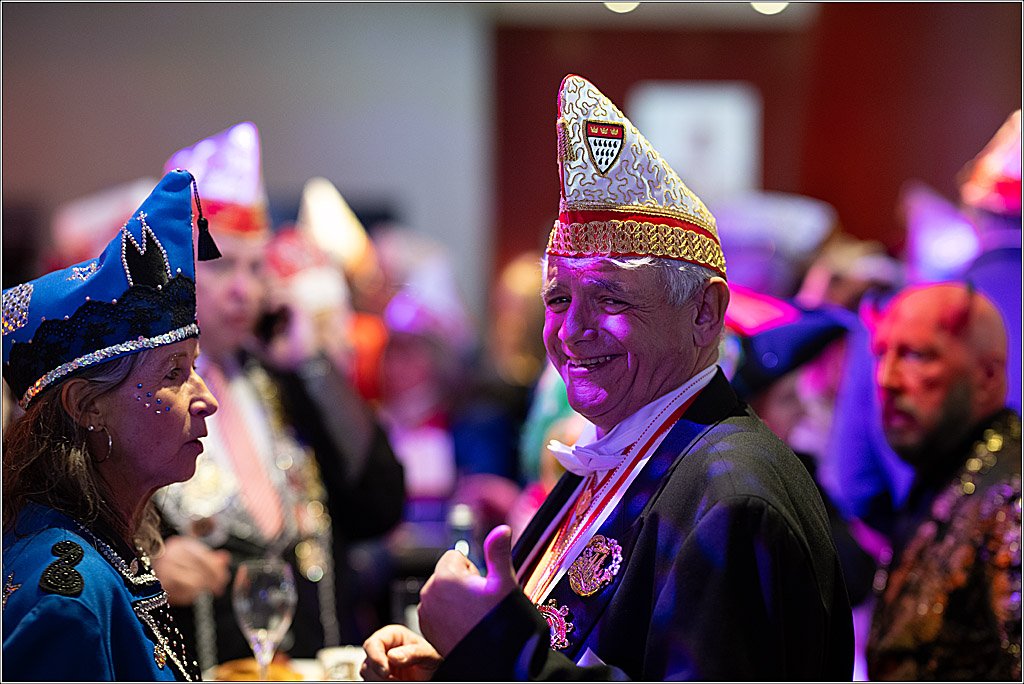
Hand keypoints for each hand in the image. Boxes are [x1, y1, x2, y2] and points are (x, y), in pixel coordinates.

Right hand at [150, 535, 230, 604]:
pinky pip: (182, 592)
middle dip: (213, 580)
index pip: (203, 556)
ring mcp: (162, 570)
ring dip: (204, 588)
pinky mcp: (160, 586)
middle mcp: (169, 555)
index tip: (224, 577)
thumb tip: (225, 558)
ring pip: (192, 581)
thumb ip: (210, 558)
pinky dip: (191, 595)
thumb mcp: (194, 558)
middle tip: (219, 587)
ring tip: (209, 591)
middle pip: (199, 569)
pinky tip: (196, 595)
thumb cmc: (175, 567)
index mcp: (180, 545)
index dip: (216, 569)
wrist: (148, 578)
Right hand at [361, 624, 442, 680]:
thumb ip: (414, 653)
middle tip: (395, 679)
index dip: (375, 657)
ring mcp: (380, 665)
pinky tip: (396, 682)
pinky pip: (372, 682)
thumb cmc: (433, 661)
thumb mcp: (429, 655)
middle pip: (368, 662)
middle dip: (379, 674)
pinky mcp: (379, 677)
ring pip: (368, 675)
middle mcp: (384, 649)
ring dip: (381, 681)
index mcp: (393, 636)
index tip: (385, 671)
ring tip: (399, 680)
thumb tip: (393, 656)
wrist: (433, 674)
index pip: (373, 643)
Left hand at [418, 524, 517, 655]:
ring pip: (442, 591)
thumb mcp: (504, 583)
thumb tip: (502, 529)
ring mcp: (426, 611)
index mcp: (446, 576)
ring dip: (455, 598)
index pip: (456, 555)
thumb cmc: (499, 622)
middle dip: (462, 582)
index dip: (473, 568)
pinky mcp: (425, 627)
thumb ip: (499, 552)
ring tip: (472, 614)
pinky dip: (448, 613)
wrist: (491, 659)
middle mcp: (430, 592)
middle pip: (447, 573)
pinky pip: (436, 609)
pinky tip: (463, 625)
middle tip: (479, 602)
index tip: (482, 586)